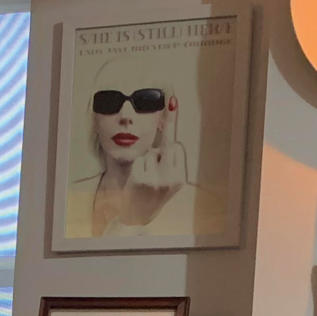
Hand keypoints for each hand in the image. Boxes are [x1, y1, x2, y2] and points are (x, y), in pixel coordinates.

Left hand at [124, 96, 186, 218]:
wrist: (137, 215)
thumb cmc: (153, 192)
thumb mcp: (168, 180)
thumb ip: (170, 160)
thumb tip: (169, 137)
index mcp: (179, 178)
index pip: (176, 145)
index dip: (173, 121)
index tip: (172, 100)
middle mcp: (170, 179)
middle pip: (167, 144)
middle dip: (166, 135)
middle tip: (167, 123)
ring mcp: (155, 179)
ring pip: (151, 151)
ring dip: (148, 158)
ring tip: (147, 175)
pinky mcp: (140, 179)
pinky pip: (140, 158)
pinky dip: (138, 164)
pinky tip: (139, 177)